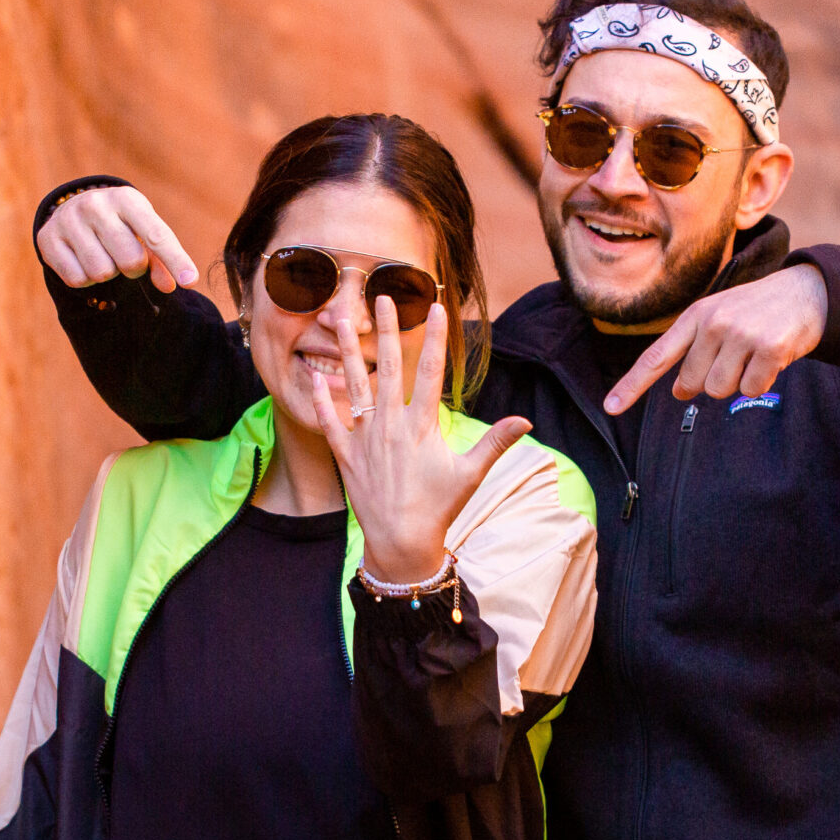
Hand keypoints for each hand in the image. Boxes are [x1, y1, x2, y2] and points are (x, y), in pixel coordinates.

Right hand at [36, 184, 198, 292]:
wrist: (71, 208)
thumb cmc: (119, 223)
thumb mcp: (142, 231)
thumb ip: (160, 259)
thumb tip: (170, 286)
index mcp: (126, 199)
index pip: (157, 235)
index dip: (176, 261)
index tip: (191, 282)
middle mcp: (96, 205)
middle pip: (130, 262)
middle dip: (133, 269)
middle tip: (126, 258)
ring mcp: (69, 220)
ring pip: (102, 273)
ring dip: (108, 274)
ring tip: (102, 256)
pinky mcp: (48, 239)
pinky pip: (78, 280)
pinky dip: (85, 280)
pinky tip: (83, 260)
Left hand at [311, 298, 531, 582]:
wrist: (401, 541)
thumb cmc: (438, 508)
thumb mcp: (470, 474)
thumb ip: (495, 442)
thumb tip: (525, 421)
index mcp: (421, 426)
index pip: (430, 372)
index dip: (435, 338)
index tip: (436, 308)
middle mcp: (391, 425)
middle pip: (387, 367)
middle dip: (386, 329)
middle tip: (383, 297)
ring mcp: (365, 438)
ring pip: (353, 386)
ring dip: (346, 351)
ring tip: (337, 320)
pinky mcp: (346, 455)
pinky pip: (331, 422)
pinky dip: (320, 401)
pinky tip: (314, 377)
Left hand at [603, 262, 827, 412]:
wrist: (807, 292)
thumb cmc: (757, 310)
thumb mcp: (719, 317)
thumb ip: (694, 350)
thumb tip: (679, 391)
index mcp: (695, 315)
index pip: (656, 356)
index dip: (632, 385)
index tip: (611, 407)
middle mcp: (714, 323)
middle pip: (693, 383)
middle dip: (711, 380)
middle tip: (735, 356)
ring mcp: (741, 334)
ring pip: (721, 390)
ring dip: (738, 382)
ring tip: (753, 354)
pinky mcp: (769, 348)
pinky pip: (752, 389)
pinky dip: (762, 381)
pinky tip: (771, 358)